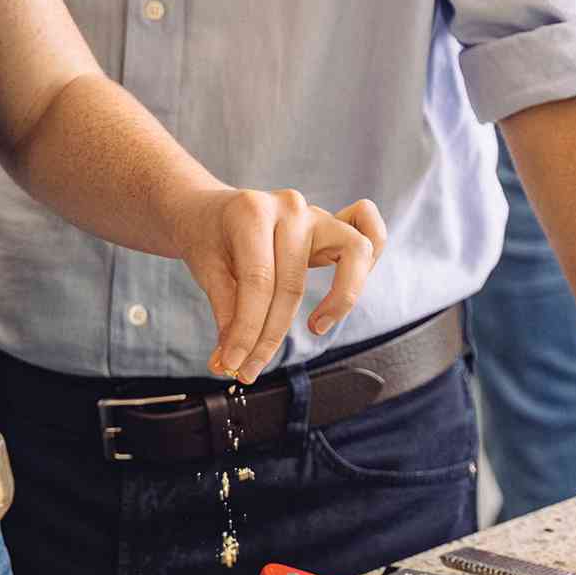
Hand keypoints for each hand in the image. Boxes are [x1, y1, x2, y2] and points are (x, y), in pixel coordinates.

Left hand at [173, 187, 385, 383]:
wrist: (206, 208)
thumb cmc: (207, 234)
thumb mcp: (205, 269)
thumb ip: (225, 313)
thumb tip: (232, 360)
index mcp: (252, 212)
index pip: (258, 282)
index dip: (248, 331)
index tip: (235, 364)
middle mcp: (290, 207)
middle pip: (294, 283)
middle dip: (272, 335)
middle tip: (252, 367)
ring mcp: (316, 212)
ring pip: (354, 253)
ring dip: (340, 298)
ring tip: (316, 326)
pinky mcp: (332, 223)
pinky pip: (370, 233)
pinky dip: (367, 261)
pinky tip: (344, 292)